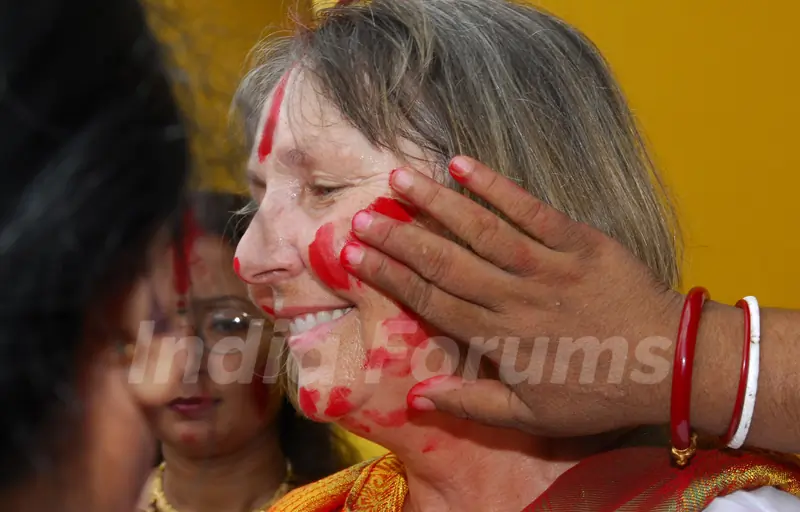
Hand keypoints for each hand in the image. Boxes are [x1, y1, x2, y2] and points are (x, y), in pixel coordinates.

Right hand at [340, 156, 683, 436]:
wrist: (667, 363)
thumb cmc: (596, 391)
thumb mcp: (532, 415)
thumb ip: (473, 404)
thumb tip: (418, 399)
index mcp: (499, 336)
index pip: (432, 300)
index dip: (390, 275)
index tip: (353, 254)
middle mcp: (514, 296)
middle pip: (445, 262)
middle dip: (399, 237)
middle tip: (360, 214)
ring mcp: (547, 265)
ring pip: (482, 230)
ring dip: (437, 204)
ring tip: (400, 179)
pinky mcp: (579, 242)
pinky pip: (533, 210)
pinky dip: (498, 187)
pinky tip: (464, 165)